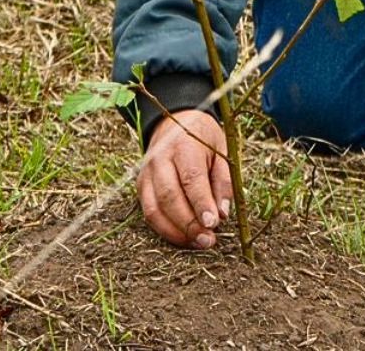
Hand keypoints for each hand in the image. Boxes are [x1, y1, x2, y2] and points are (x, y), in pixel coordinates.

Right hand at [139, 109, 232, 248]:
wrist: (175, 121)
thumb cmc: (203, 138)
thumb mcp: (222, 150)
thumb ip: (223, 181)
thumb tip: (222, 213)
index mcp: (183, 145)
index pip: (190, 178)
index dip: (201, 203)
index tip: (213, 223)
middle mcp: (159, 159)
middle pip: (169, 196)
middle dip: (189, 223)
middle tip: (208, 240)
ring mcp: (146, 173)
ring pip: (154, 209)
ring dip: (176, 231)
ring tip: (198, 242)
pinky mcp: (141, 185)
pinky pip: (149, 212)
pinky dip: (164, 229)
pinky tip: (183, 237)